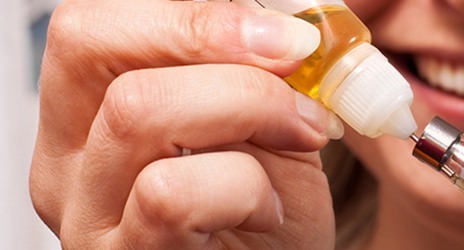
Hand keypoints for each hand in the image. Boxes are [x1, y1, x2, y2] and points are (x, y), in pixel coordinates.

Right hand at [30, 0, 339, 247]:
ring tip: (301, 136)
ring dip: (251, 107)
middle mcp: (68, 162)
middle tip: (295, 61)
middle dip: (212, 37)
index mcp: (92, 112)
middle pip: (88, 43)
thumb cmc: (274, 215)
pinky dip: (246, 188)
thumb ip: (264, 68)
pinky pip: (170, 194)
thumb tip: (286, 18)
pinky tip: (268, 210)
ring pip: (136, 109)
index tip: (285, 33)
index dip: (192, 12)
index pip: (92, 22)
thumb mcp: (271, 123)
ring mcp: (86, 217)